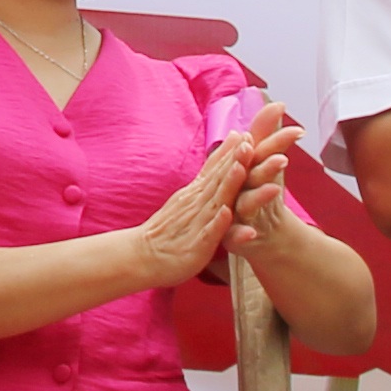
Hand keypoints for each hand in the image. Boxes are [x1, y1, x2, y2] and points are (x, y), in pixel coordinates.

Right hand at [128, 111, 299, 281]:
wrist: (140, 257)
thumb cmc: (167, 232)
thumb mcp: (186, 200)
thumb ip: (205, 182)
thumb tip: (220, 161)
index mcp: (196, 194)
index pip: (214, 169)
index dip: (231, 152)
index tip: (247, 133)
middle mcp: (196, 204)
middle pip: (217, 178)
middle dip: (234, 159)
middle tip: (250, 140)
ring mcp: (196, 223)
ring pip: (215, 200)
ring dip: (229, 184)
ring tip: (242, 168)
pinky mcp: (196, 246)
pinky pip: (209, 233)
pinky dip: (218, 222)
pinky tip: (227, 212)